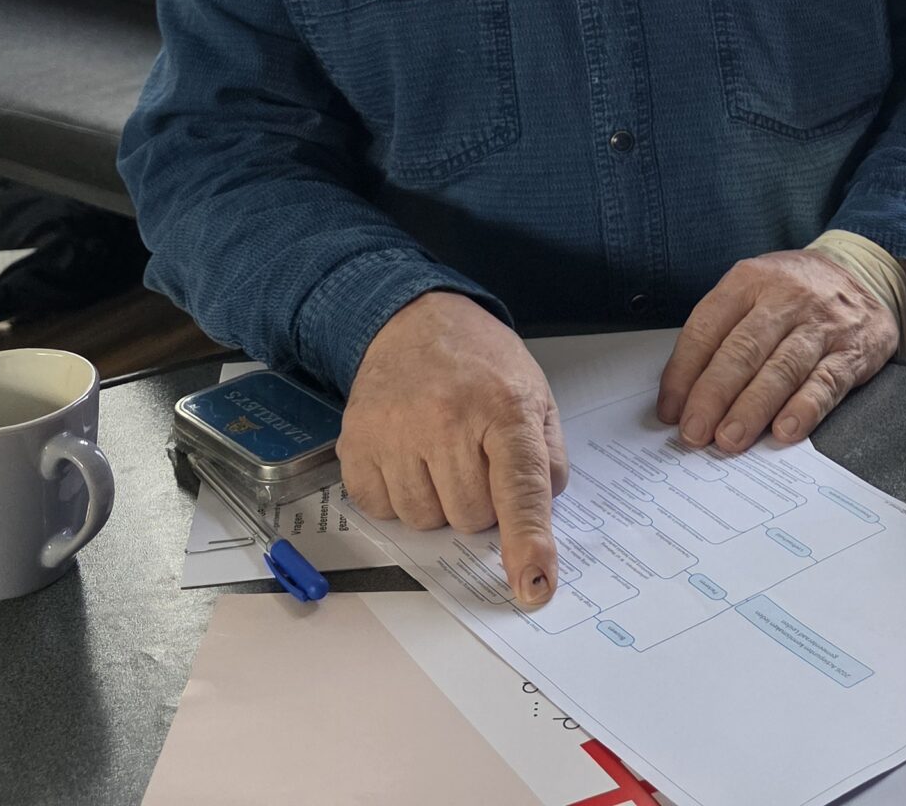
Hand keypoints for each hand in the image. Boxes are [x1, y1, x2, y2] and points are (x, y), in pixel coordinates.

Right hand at [340, 291, 567, 607]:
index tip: (533, 585)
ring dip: (439, 503)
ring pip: (425, 521)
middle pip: (471, 518)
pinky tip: (408, 458)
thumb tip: (540, 518)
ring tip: (440, 453)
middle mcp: (447, 419)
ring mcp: (396, 431)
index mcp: (504, 407)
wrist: (413, 319)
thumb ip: (549, 458)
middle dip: (481, 503)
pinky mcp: (356, 442)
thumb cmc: (480, 362)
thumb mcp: (535, 394)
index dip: (528, 542)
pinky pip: (381, 510)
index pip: (521, 488)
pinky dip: (398, 497)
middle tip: (476, 458)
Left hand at [657, 250, 897, 451]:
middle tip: (695, 432)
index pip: (707, 328)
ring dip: (752, 408)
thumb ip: (720, 333)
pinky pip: (827, 382)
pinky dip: (804, 409)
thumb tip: (683, 394)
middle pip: (743, 350)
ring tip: (730, 438)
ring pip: (782, 368)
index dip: (684, 372)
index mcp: (750, 280)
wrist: (864, 271)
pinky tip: (785, 430)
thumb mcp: (753, 289)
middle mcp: (786, 298)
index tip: (671, 410)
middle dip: (714, 395)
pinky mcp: (853, 350)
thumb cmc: (793, 290)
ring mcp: (822, 324)